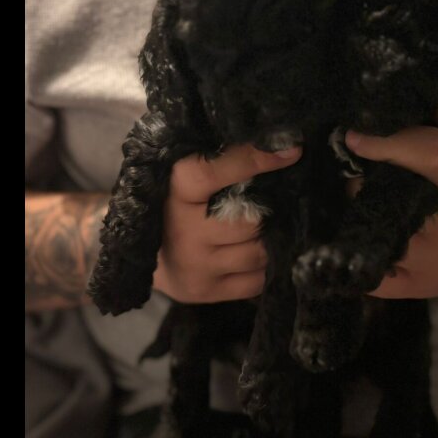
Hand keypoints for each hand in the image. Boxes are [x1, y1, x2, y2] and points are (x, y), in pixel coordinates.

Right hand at [152, 144, 300, 302]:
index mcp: (174, 194)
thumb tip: (276, 144)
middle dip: (268, 213)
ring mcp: (196, 266)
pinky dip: (265, 268)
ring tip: (267, 231)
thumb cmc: (176, 207)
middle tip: (277, 205)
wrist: (148, 259)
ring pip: (258, 252)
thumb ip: (219, 164)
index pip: (209, 173)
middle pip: (250, 221)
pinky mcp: (206, 292)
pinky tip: (256, 255)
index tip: (289, 151)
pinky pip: (257, 281)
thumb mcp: (186, 180)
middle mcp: (184, 233)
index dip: (252, 160)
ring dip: (270, 241)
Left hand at [345, 88, 437, 298]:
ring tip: (338, 191)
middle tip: (336, 162)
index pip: (434, 155)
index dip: (391, 143)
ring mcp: (428, 269)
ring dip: (343, 208)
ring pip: (365, 229)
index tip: (352, 134)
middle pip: (386, 196)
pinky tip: (337, 224)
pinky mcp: (403, 290)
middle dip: (356, 178)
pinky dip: (341, 243)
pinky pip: (357, 263)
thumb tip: (413, 74)